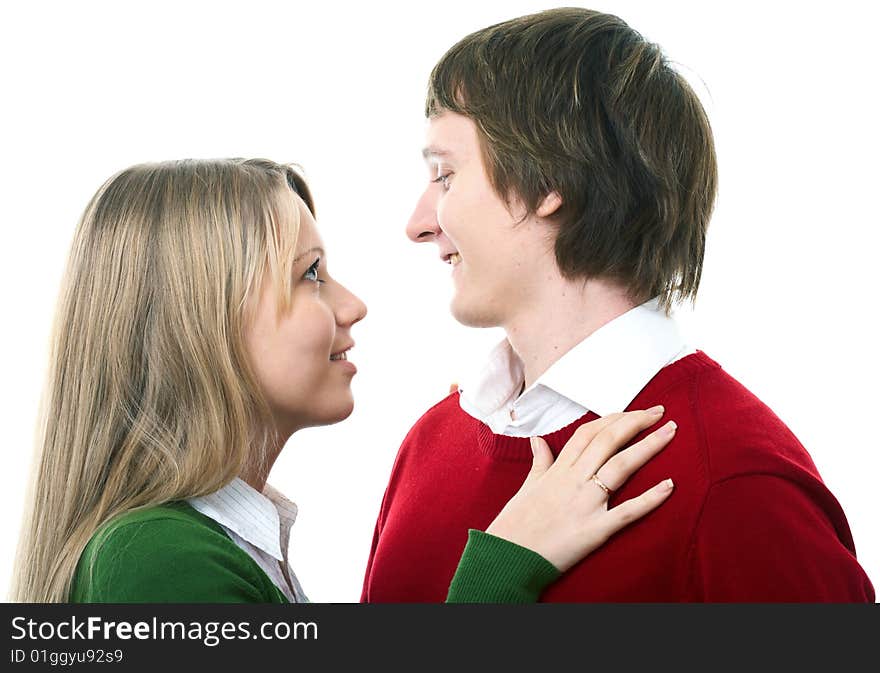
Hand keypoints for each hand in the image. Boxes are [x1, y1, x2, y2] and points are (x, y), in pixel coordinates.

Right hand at [485, 407, 675, 571]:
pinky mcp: (594, 530)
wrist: (507, 558)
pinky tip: (670, 485)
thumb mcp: (526, 487)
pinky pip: (627, 512)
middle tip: (660, 413)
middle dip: (637, 422)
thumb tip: (538, 440)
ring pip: (621, 467)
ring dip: (649, 447)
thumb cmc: (515, 524)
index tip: (635, 411)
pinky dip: (650, 499)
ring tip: (671, 432)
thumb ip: (539, 462)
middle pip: (609, 441)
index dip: (615, 418)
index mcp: (558, 469)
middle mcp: (574, 480)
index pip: (590, 433)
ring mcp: (585, 503)